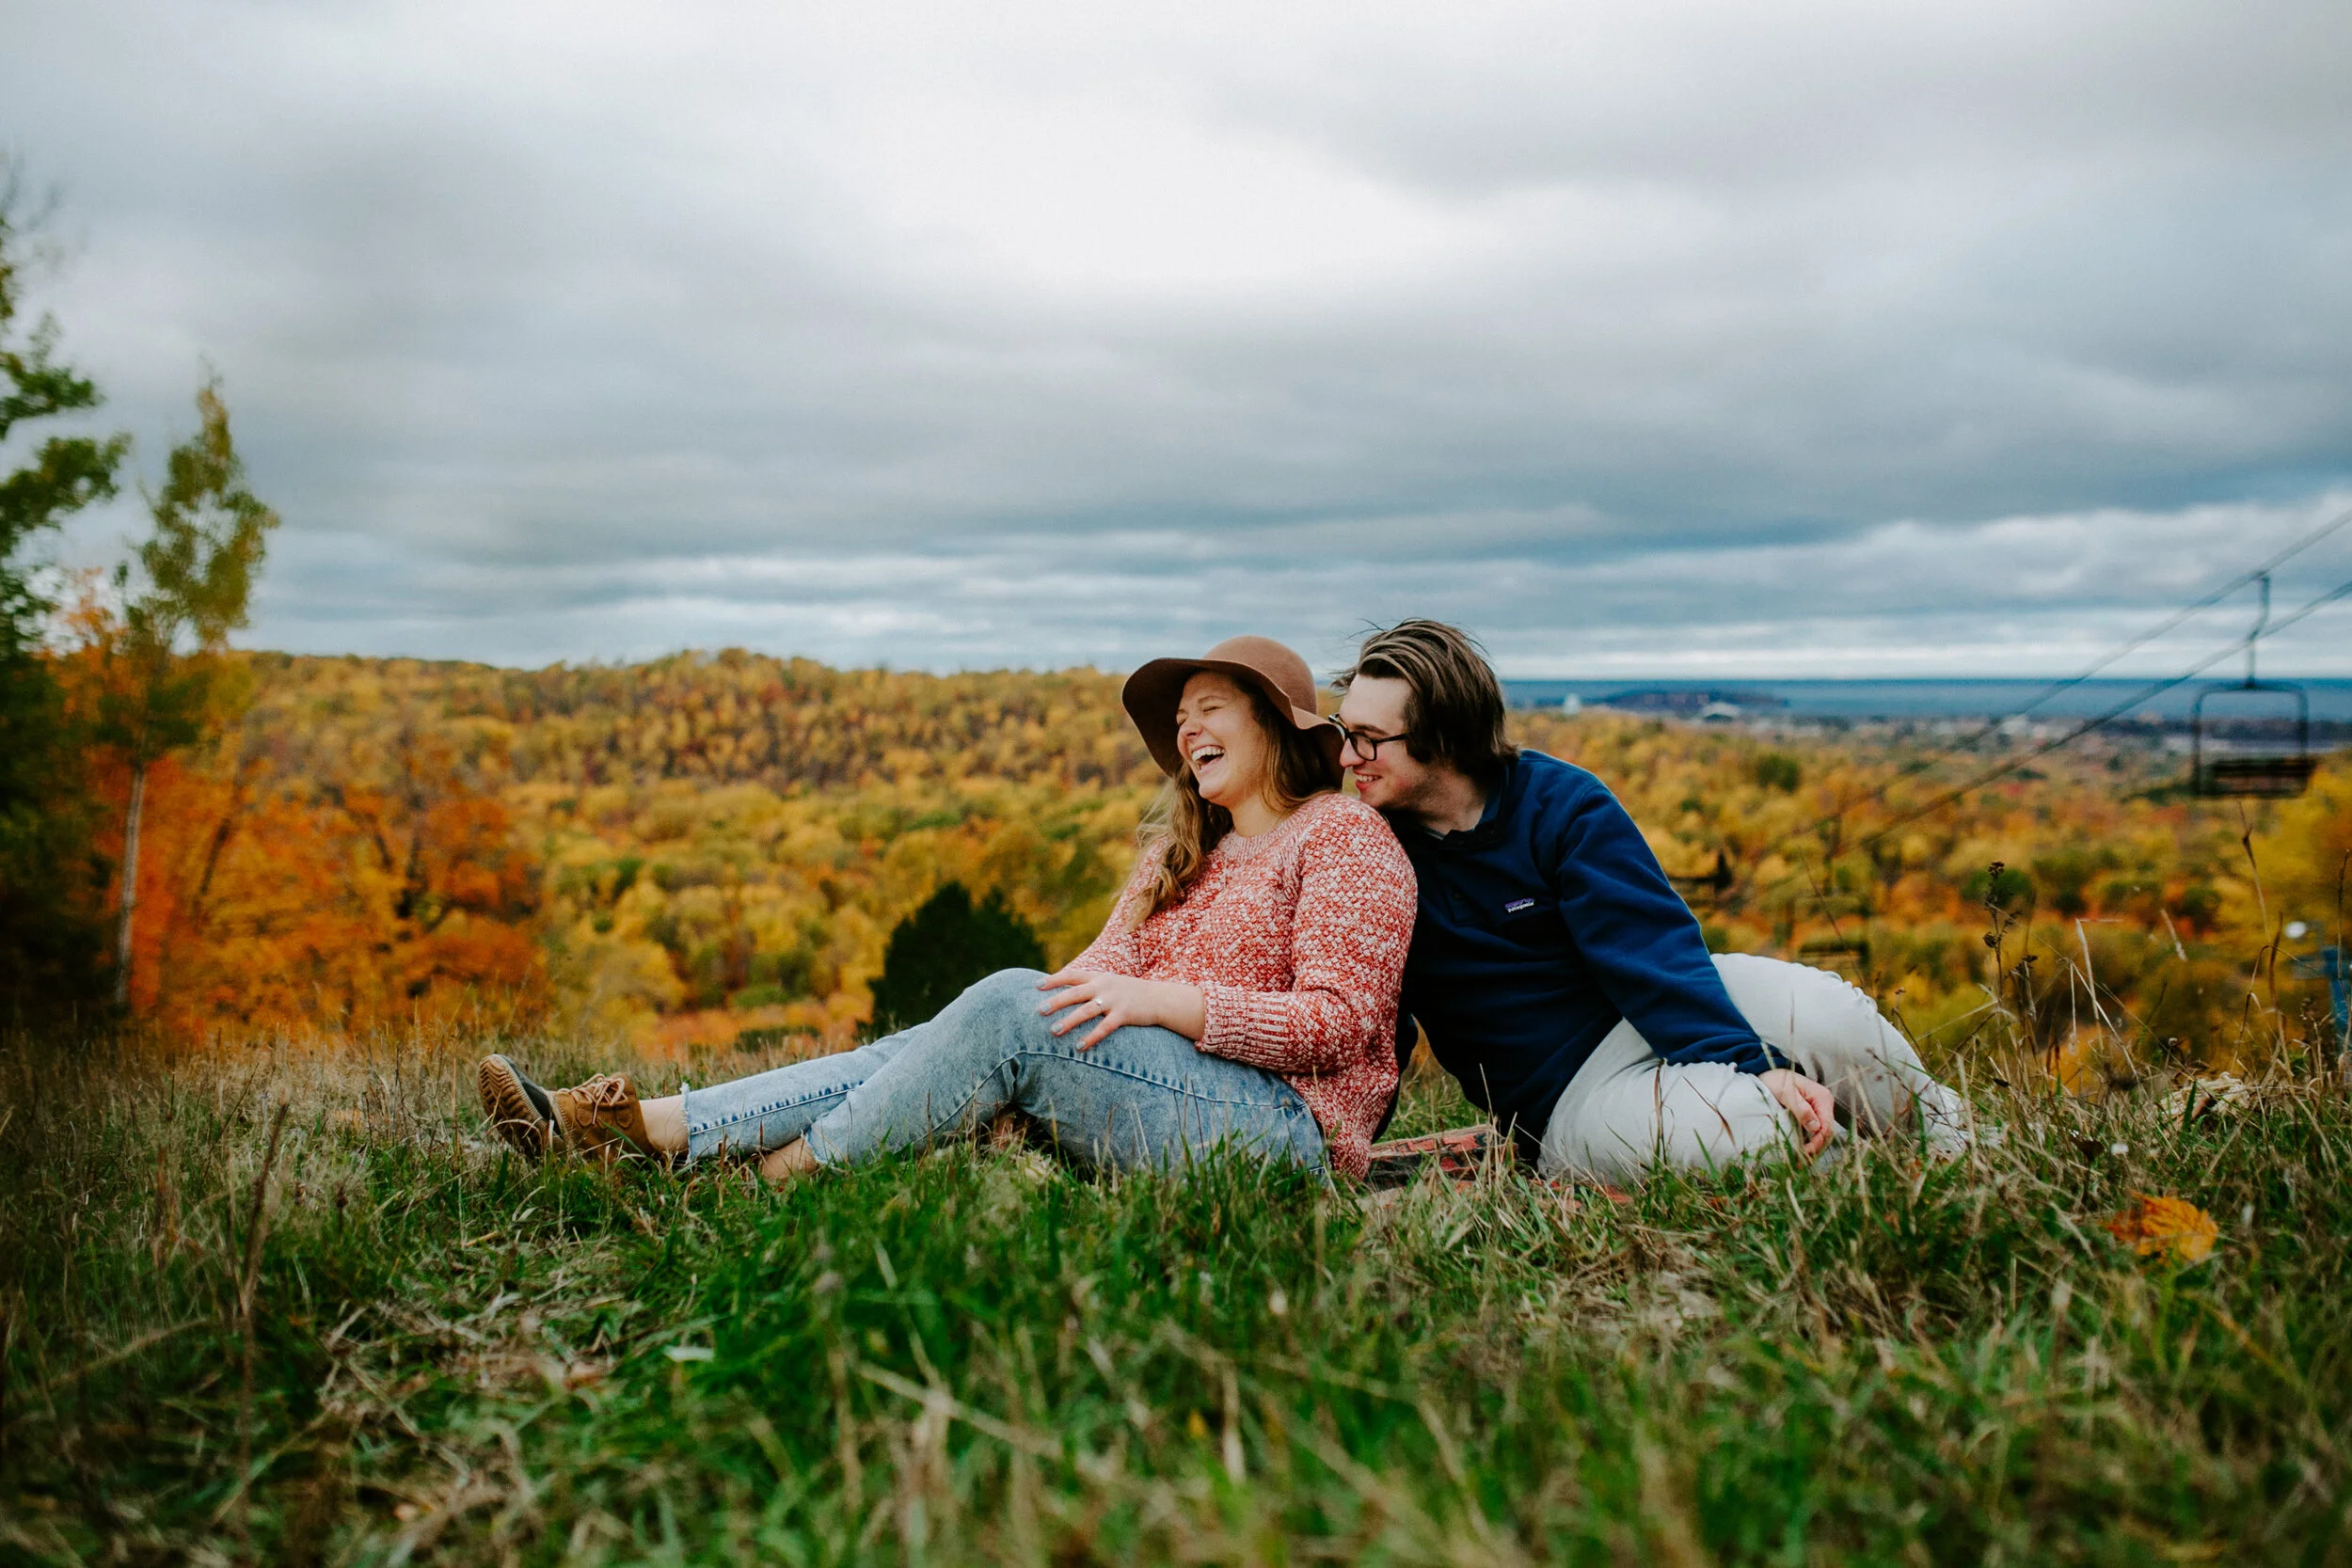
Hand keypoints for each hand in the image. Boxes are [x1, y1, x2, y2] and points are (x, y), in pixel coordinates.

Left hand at [1035, 969, 1201, 1048]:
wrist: (1159, 998)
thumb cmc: (1129, 993)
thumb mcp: (1110, 983)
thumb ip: (1090, 986)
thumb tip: (1065, 993)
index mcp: (1098, 977)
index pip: (1071, 975)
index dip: (1053, 980)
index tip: (1036, 986)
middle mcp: (1104, 986)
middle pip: (1075, 993)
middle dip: (1056, 1001)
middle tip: (1039, 1010)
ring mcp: (1114, 1000)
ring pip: (1087, 1011)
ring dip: (1069, 1021)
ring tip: (1053, 1031)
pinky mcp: (1124, 1014)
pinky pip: (1104, 1027)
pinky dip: (1091, 1037)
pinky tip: (1079, 1047)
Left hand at [1758, 1068, 1835, 1158]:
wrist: (1770, 1074)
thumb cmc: (1777, 1081)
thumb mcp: (1786, 1092)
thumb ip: (1800, 1108)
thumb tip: (1815, 1127)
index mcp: (1822, 1097)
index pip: (1826, 1126)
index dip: (1817, 1142)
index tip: (1804, 1153)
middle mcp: (1824, 1105)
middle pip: (1826, 1133)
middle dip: (1815, 1148)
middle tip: (1800, 1162)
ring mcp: (1819, 1111)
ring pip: (1821, 1134)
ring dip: (1813, 1148)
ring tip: (1800, 1162)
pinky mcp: (1812, 1116)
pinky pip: (1814, 1132)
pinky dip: (1809, 1143)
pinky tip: (1800, 1152)